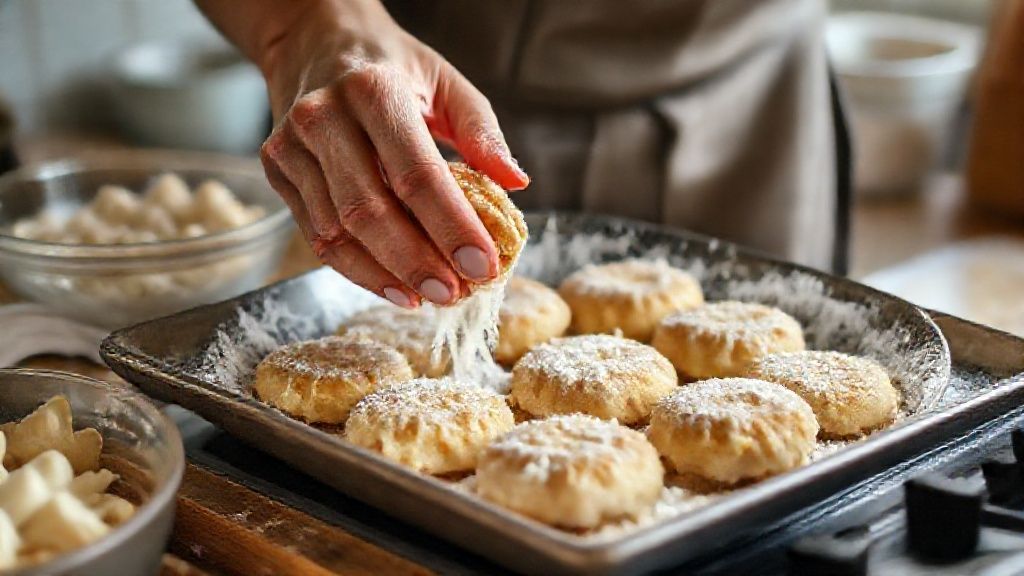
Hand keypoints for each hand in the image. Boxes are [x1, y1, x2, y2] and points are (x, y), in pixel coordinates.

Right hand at [255, 1, 528, 306]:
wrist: (314, 40)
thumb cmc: (391, 67)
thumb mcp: (445, 81)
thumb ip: (482, 131)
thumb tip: (515, 182)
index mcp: (374, 90)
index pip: (416, 173)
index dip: (450, 225)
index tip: (481, 264)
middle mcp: (324, 116)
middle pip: (368, 210)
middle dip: (415, 262)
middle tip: (454, 294)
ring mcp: (292, 145)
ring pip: (336, 232)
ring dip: (385, 274)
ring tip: (428, 296)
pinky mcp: (277, 168)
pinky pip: (316, 235)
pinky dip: (356, 269)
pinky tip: (393, 286)